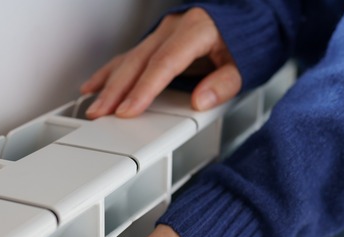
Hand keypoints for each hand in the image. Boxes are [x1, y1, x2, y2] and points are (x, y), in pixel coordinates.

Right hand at [81, 7, 241, 118]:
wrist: (250, 16)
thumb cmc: (247, 40)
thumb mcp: (245, 64)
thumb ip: (224, 83)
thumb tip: (200, 101)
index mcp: (196, 30)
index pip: (164, 63)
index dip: (144, 89)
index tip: (128, 110)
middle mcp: (174, 28)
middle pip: (139, 61)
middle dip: (116, 90)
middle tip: (100, 113)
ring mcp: (163, 32)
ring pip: (130, 58)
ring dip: (109, 84)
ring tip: (93, 105)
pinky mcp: (158, 40)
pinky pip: (130, 56)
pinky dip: (112, 72)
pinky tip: (95, 85)